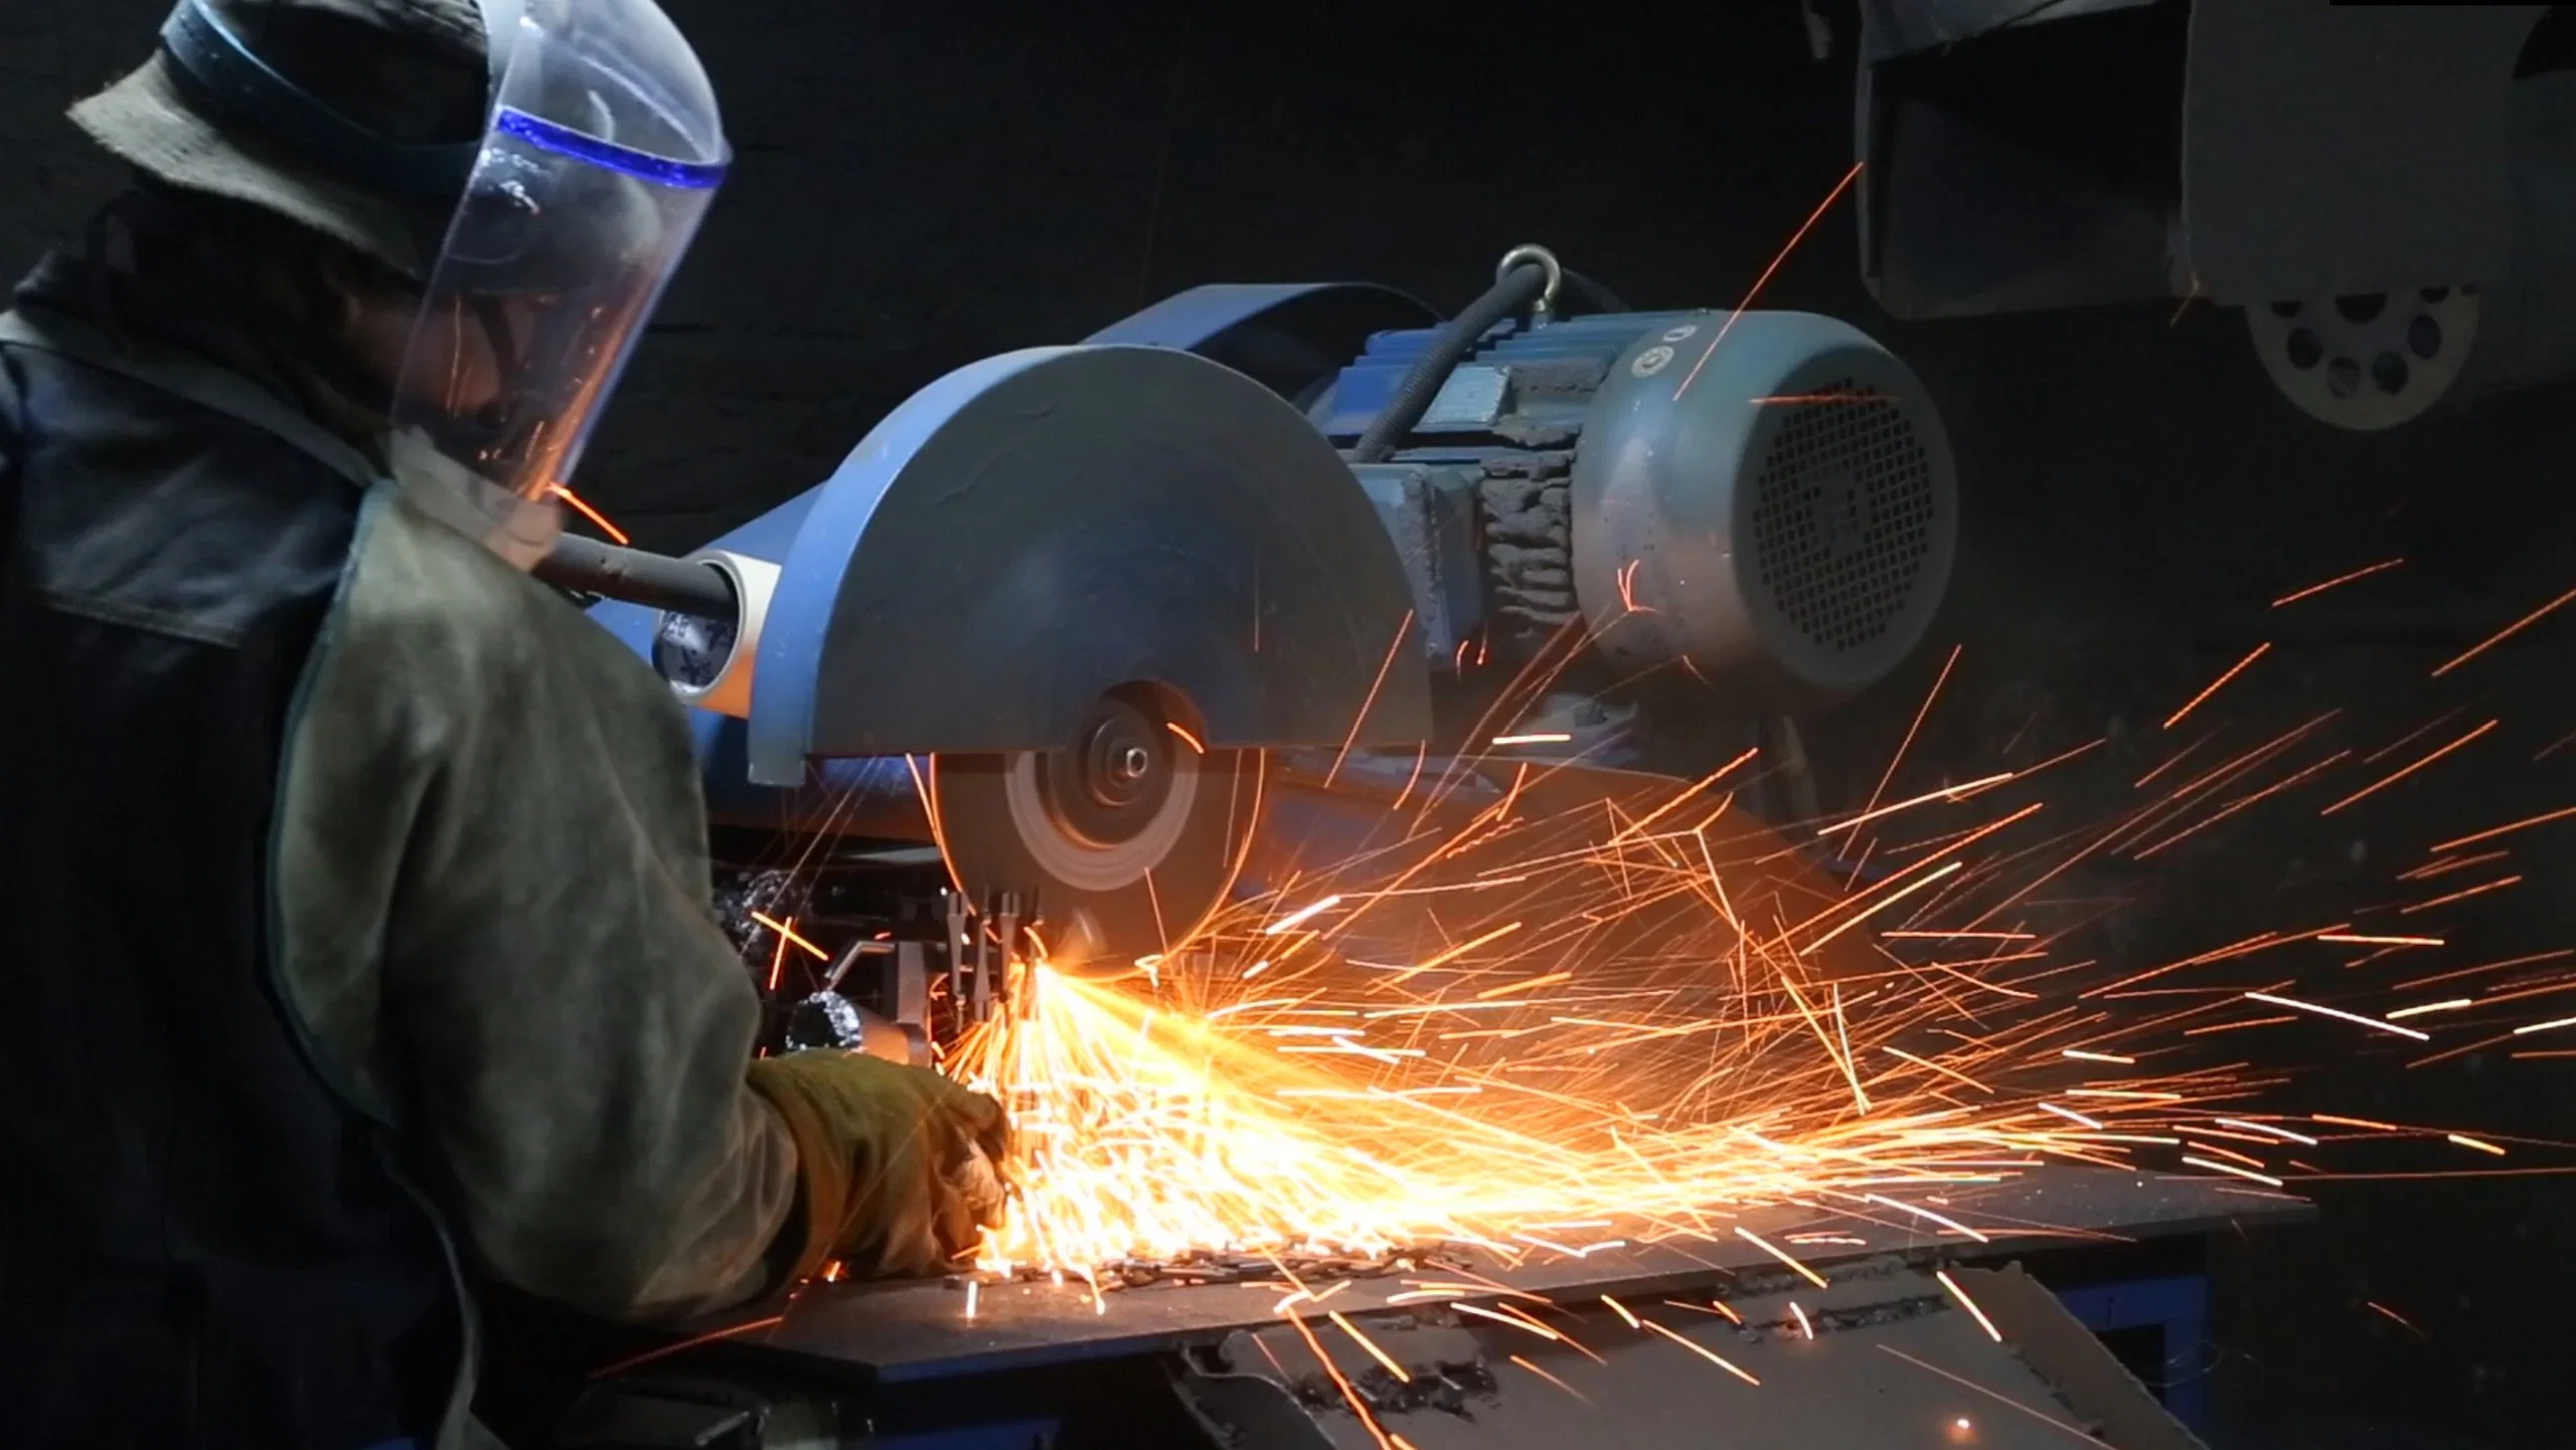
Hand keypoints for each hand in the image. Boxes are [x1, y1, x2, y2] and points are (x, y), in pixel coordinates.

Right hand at [747, 1050, 1012, 1280]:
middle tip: (988, 1213)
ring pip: (964, 1226)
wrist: (788, 1139)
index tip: (994, 1151)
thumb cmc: (803, 1094)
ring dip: (959, 1239)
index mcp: (933, 1095)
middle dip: (986, 1198)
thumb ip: (874, 1091)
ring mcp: (931, 1193)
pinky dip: (924, 1270)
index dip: (992, 1139)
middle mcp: (945, 1143)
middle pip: (985, 1179)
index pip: (987, 1117)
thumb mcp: (847, 1072)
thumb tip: (861, 1097)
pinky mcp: (908, 1240)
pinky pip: (930, 1264)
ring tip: (954, 1250)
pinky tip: (915, 1274)